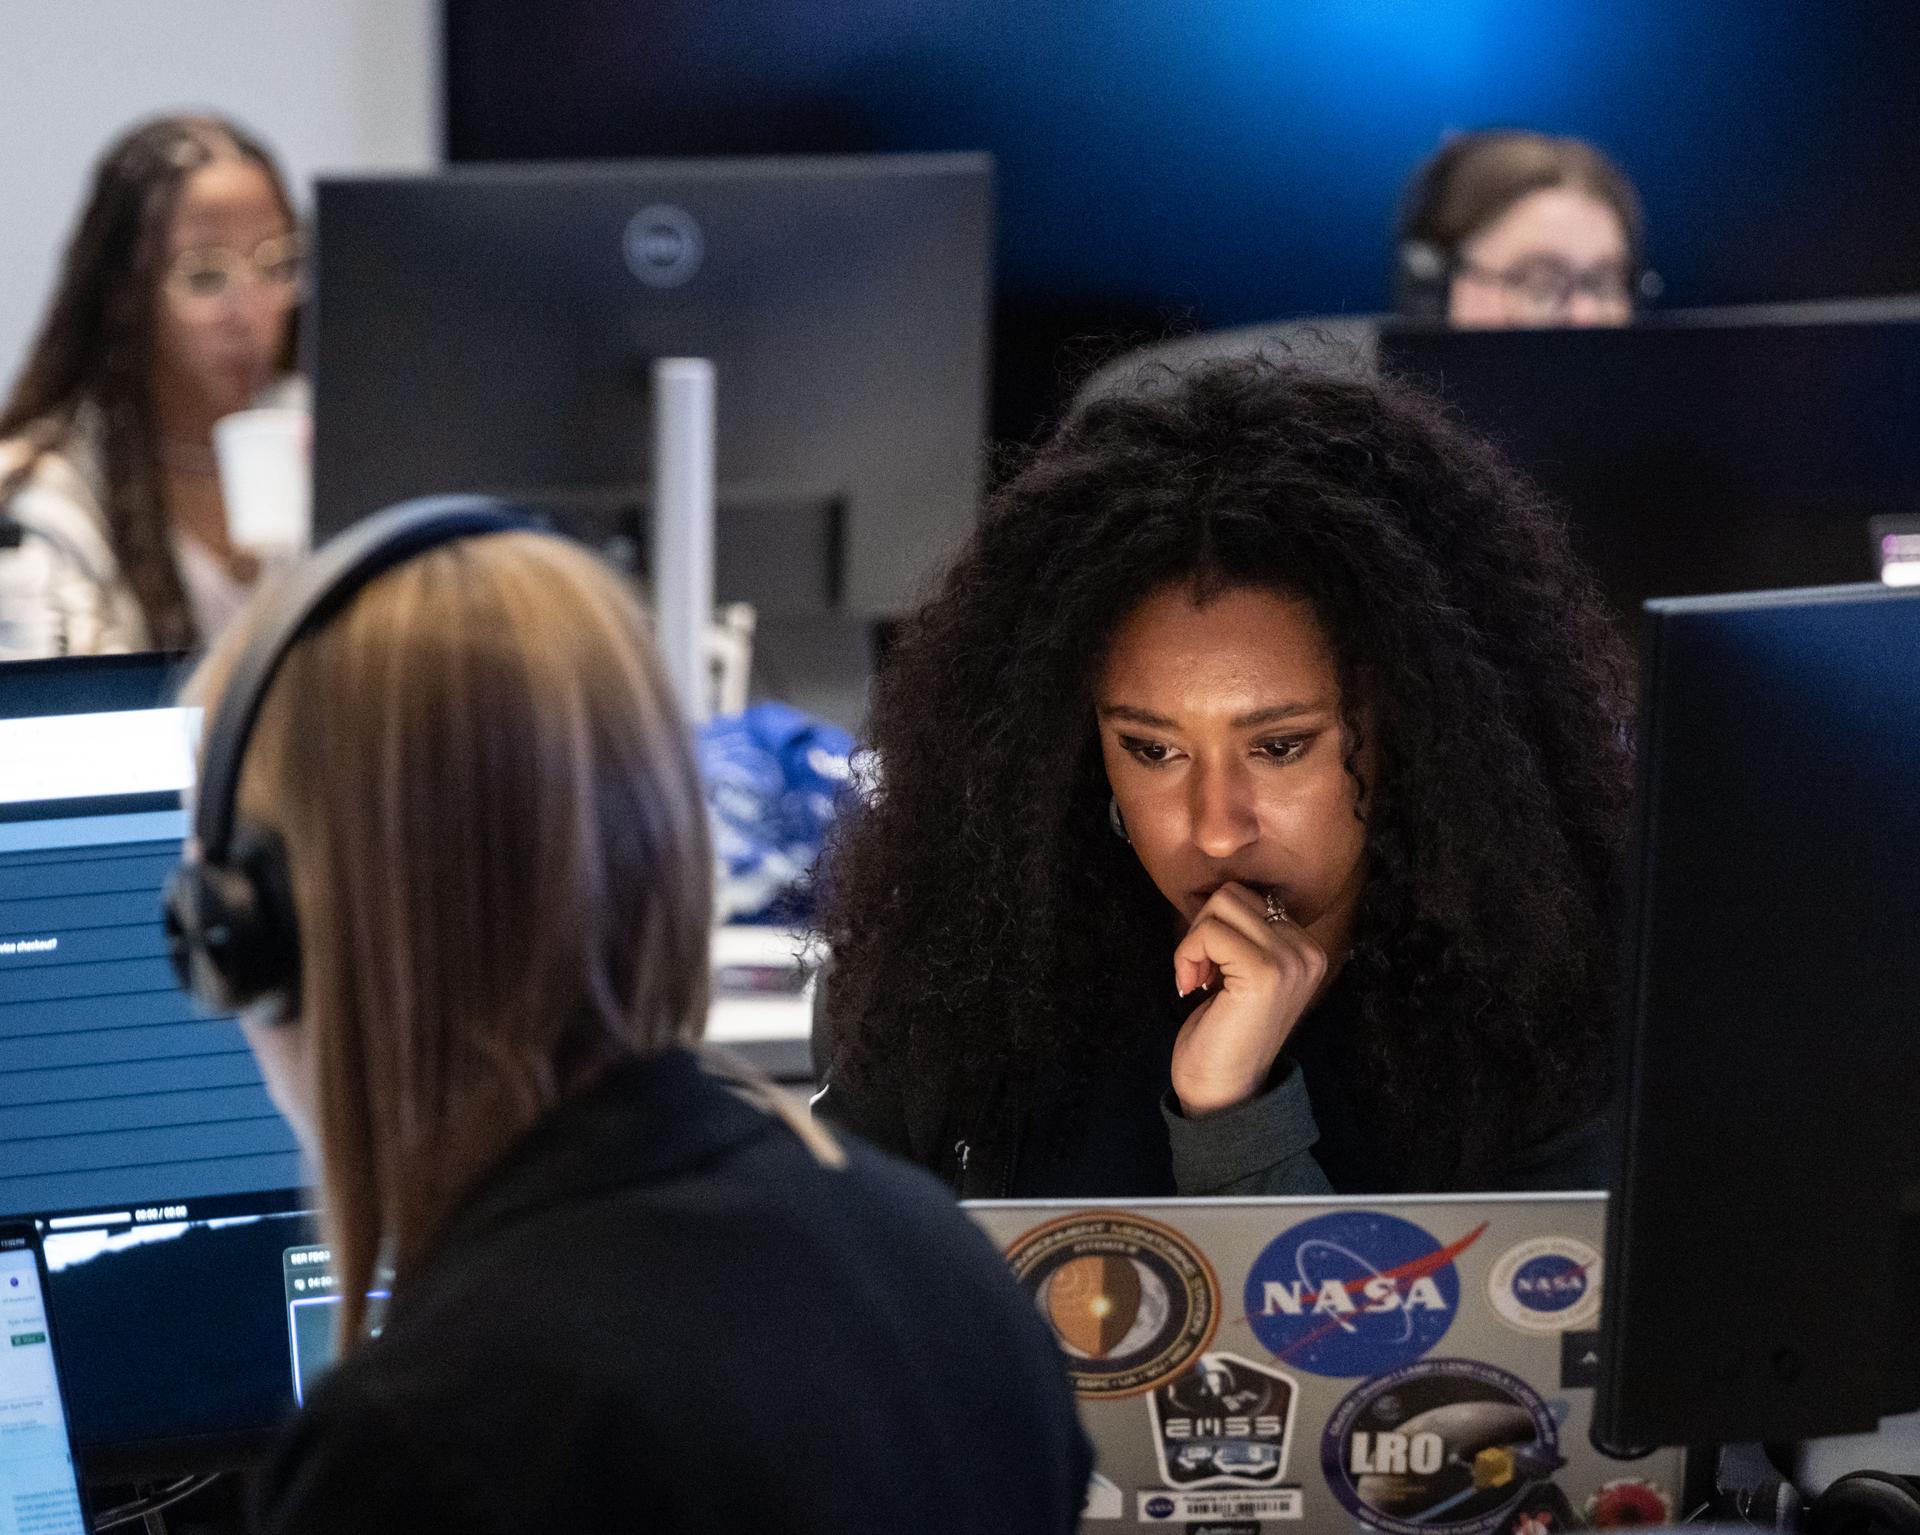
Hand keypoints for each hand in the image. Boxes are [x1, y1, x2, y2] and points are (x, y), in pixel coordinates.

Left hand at [1170, 882, 1327, 1116]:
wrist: (1222, 1091)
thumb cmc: (1222, 1032)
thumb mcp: (1240, 972)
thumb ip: (1243, 933)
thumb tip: (1217, 892)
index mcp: (1306, 949)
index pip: (1249, 897)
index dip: (1215, 927)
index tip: (1211, 970)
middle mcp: (1307, 952)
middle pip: (1234, 894)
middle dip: (1203, 929)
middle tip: (1201, 973)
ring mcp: (1290, 962)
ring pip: (1220, 905)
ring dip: (1194, 941)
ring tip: (1199, 979)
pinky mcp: (1264, 973)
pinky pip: (1209, 932)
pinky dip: (1187, 955)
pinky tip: (1191, 988)